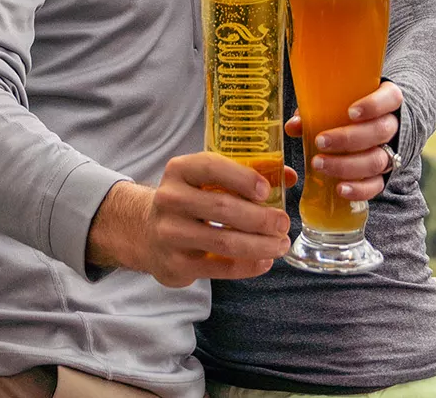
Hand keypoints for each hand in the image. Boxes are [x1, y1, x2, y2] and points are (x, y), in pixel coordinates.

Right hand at [86, 152, 292, 286]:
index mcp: (180, 170)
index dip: (242, 178)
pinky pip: (219, 268)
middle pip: (223, 208)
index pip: (211, 167)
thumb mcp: (205, 180)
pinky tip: (265, 261)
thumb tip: (289, 176)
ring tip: (281, 244)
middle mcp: (170, 199)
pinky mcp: (176, 264)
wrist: (145, 231)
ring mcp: (170, 234)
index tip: (267, 190)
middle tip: (284, 223)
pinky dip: (248, 266)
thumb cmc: (191, 200)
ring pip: (224, 241)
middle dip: (261, 218)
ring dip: (260, 245)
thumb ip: (245, 174)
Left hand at [285, 81, 402, 202]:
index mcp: (387, 101)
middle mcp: (392, 126)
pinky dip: (358, 189)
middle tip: (320, 141)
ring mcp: (390, 151)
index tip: (350, 112)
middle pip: (379, 132)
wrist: (373, 128)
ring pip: (377, 160)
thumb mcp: (339, 104)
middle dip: (348, 138)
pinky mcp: (384, 175)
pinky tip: (340, 188)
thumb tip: (294, 125)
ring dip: (347, 165)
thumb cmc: (351, 111)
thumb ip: (318, 111)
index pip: (390, 99)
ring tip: (320, 165)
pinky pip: (376, 185)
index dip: (373, 106)